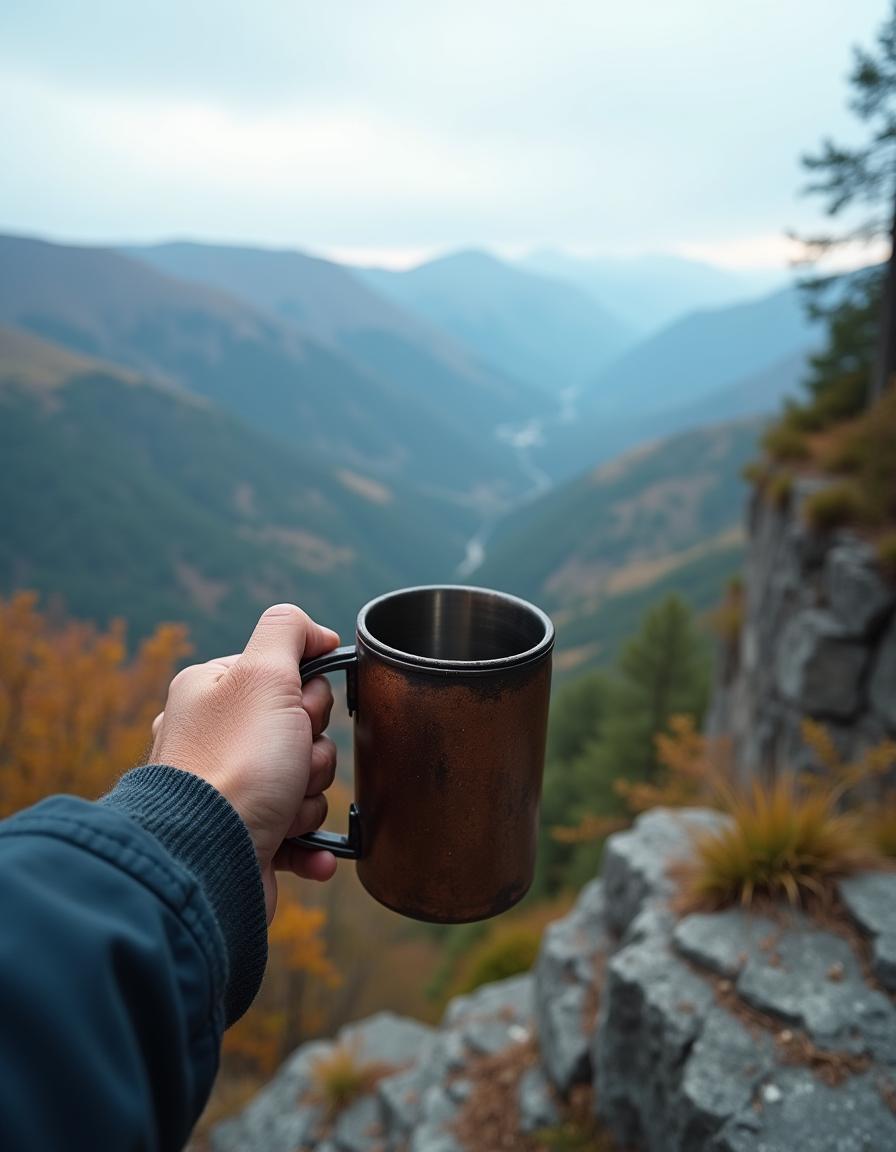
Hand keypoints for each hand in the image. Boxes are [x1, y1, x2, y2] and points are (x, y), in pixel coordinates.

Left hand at [149, 604, 339, 921]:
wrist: (206, 861)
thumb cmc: (236, 765)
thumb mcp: (264, 674)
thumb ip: (288, 631)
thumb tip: (316, 633)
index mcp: (211, 692)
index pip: (287, 675)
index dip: (309, 696)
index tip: (300, 712)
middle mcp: (214, 738)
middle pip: (301, 731)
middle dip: (312, 753)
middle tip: (289, 764)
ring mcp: (228, 791)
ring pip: (305, 782)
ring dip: (309, 799)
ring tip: (282, 812)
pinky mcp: (244, 838)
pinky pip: (297, 834)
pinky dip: (307, 842)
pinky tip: (305, 847)